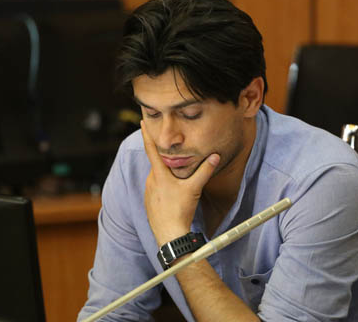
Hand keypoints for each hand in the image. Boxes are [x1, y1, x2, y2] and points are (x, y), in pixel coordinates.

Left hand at [140, 120, 219, 245]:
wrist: (169, 234)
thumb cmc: (180, 210)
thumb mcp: (194, 188)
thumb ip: (205, 171)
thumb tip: (215, 156)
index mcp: (159, 174)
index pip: (151, 149)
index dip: (147, 134)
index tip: (142, 122)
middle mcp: (151, 181)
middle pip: (157, 163)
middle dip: (164, 157)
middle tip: (171, 150)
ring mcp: (149, 192)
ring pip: (157, 176)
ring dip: (165, 172)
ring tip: (176, 174)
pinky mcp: (149, 201)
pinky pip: (156, 187)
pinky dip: (163, 184)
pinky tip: (173, 191)